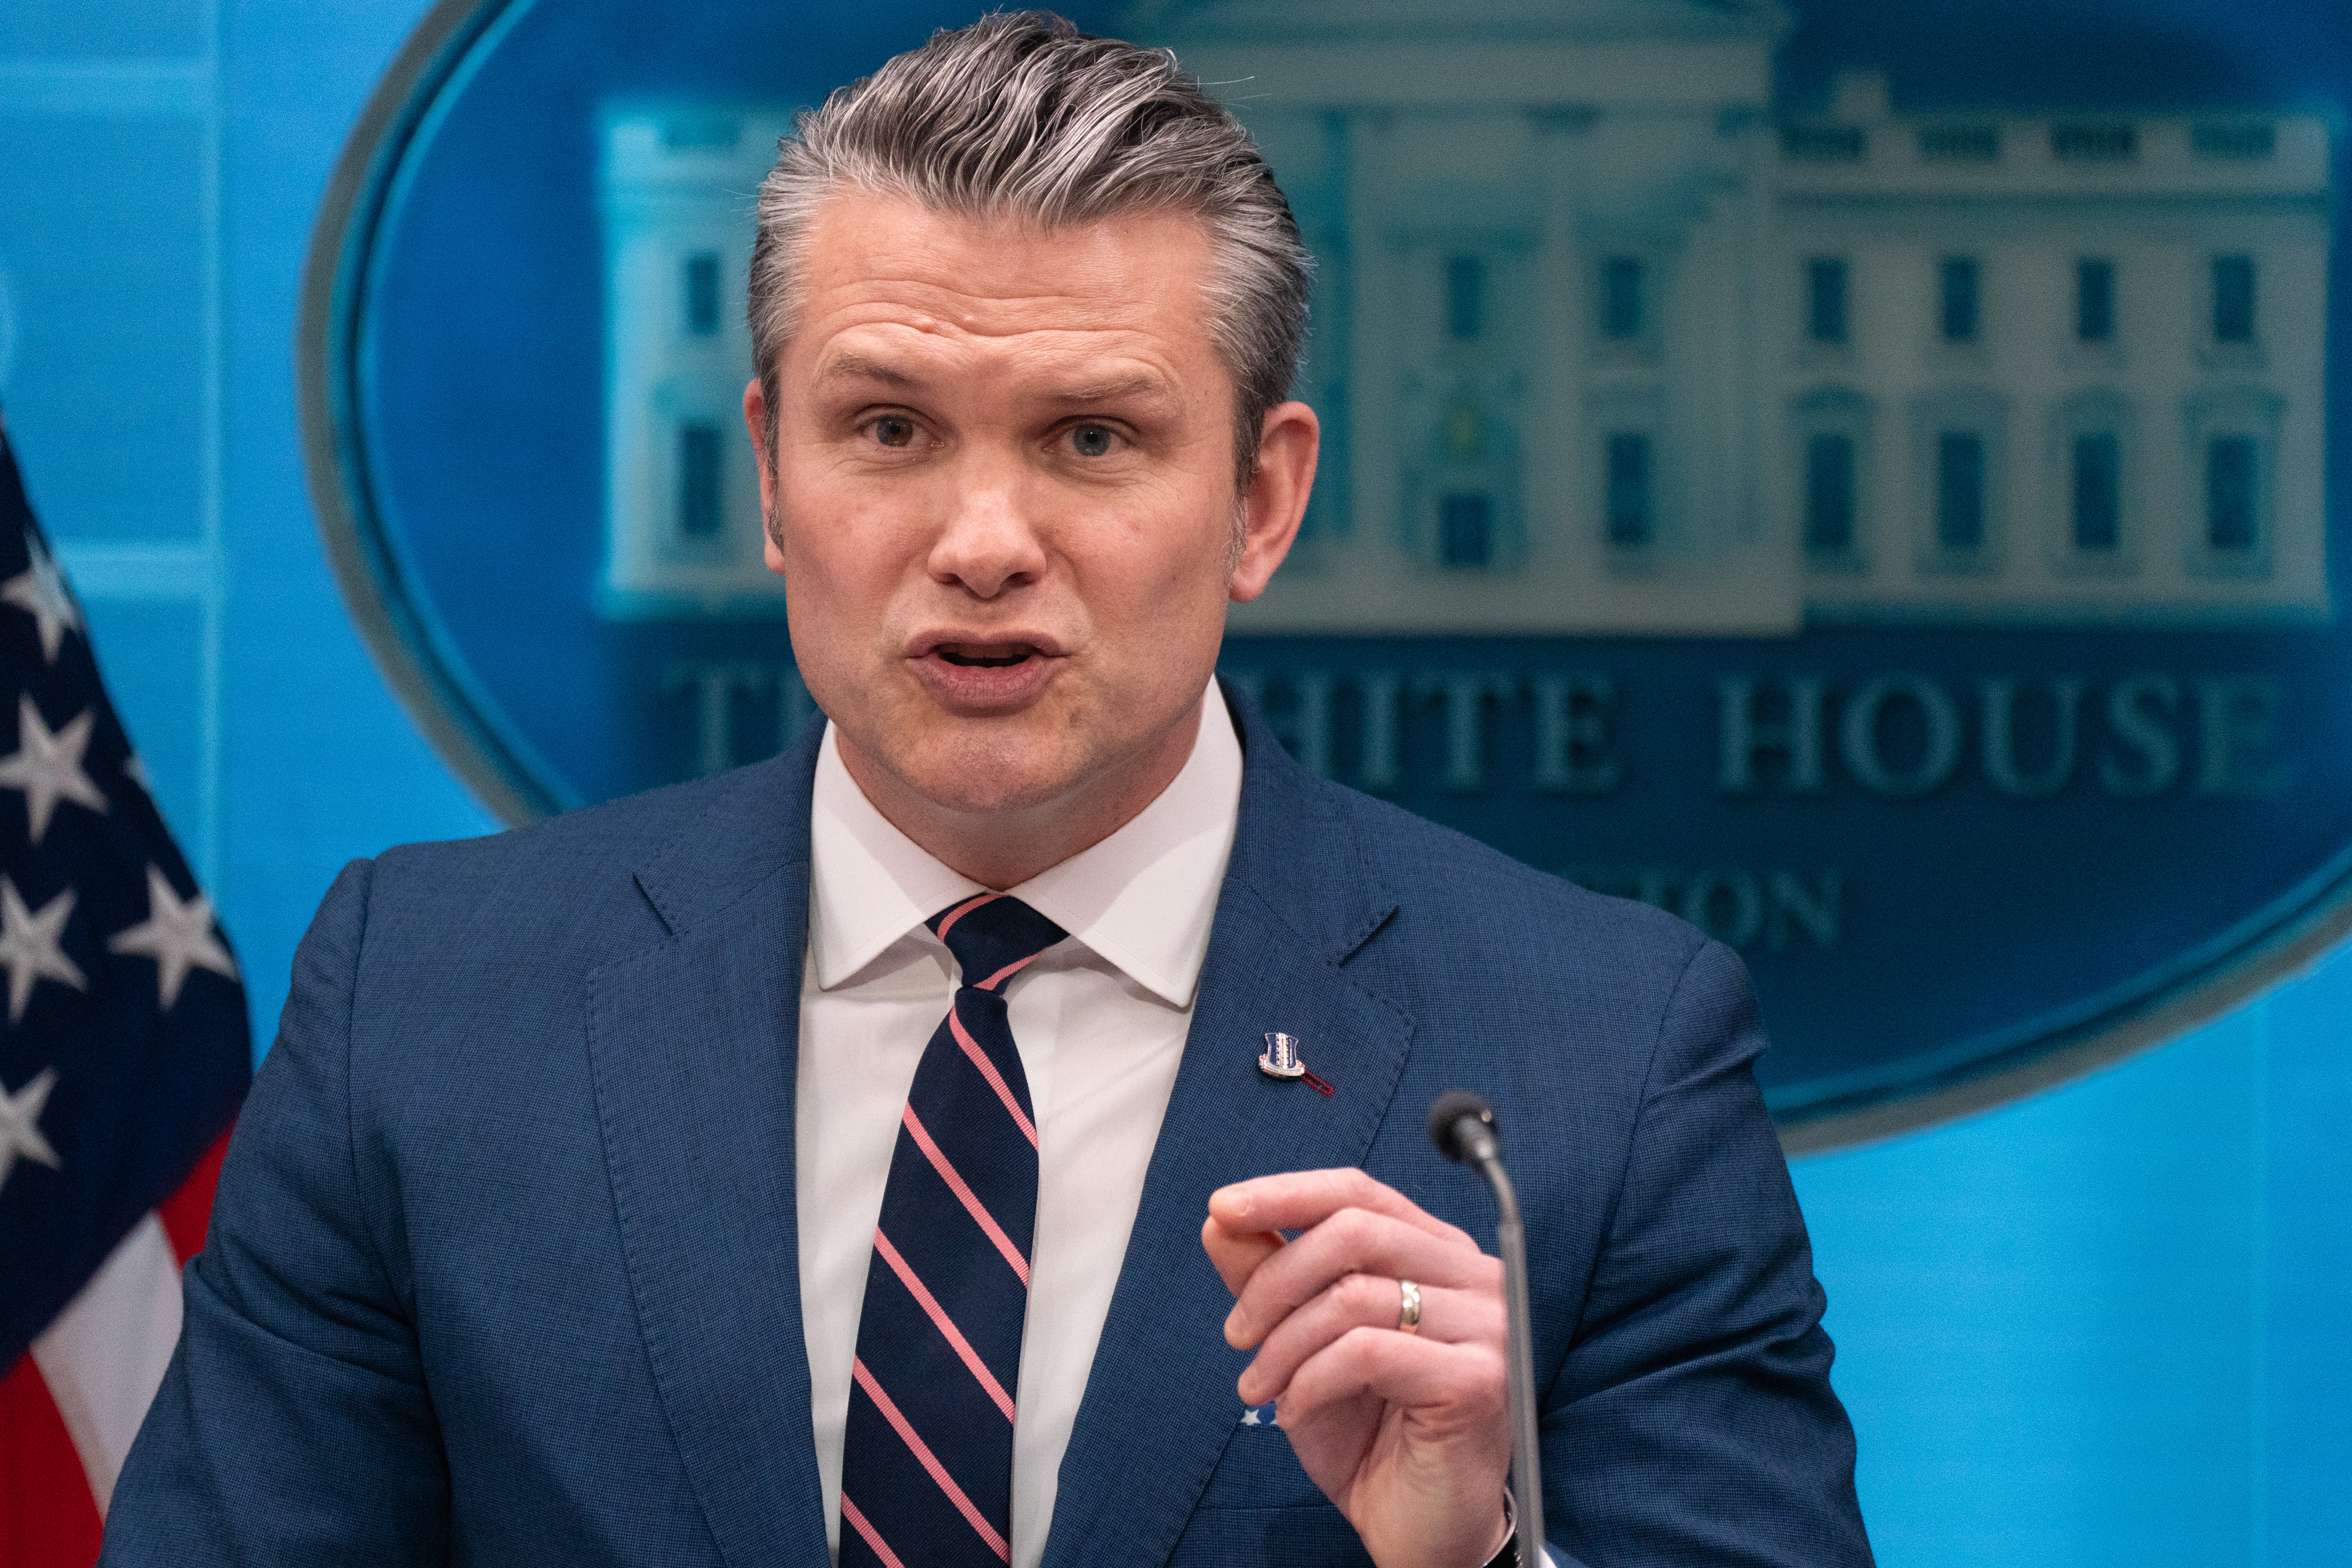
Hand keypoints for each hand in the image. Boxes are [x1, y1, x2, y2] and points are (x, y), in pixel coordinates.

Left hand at [1202, 1168, 1512, 1567]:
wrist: (1417, 1530)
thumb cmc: (1369, 1435)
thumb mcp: (1303, 1345)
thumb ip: (1270, 1277)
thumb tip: (1221, 1219)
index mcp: (1436, 1253)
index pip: (1360, 1193)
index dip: (1287, 1193)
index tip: (1223, 1208)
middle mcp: (1472, 1277)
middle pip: (1356, 1231)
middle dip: (1276, 1278)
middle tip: (1237, 1334)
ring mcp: (1486, 1325)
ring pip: (1354, 1294)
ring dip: (1284, 1343)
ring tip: (1260, 1387)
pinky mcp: (1480, 1378)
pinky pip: (1366, 1352)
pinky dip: (1311, 1380)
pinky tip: (1296, 1413)